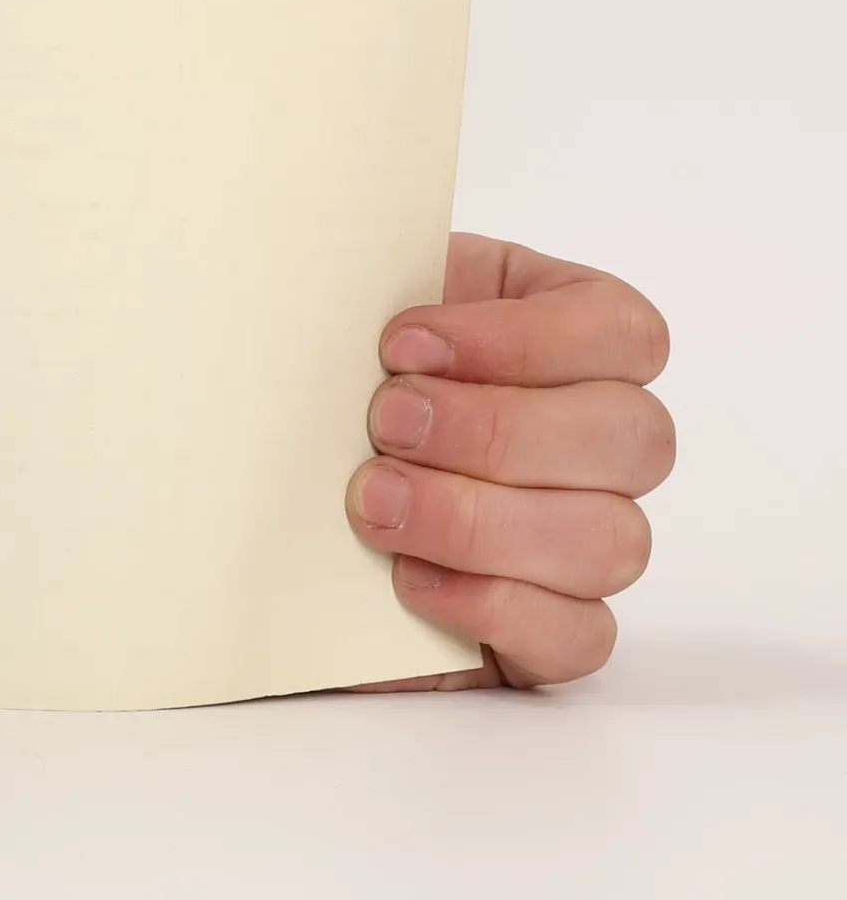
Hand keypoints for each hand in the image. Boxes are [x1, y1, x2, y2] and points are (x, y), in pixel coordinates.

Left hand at [346, 233, 672, 689]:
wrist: (283, 471)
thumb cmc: (343, 364)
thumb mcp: (364, 295)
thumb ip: (384, 282)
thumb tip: (351, 283)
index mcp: (571, 330)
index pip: (622, 331)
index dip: (524, 339)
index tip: (403, 342)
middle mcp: (601, 436)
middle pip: (635, 438)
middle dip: (496, 429)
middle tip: (385, 421)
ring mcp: (591, 536)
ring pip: (612, 540)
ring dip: (480, 520)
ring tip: (375, 499)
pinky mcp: (558, 628)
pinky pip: (579, 636)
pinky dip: (491, 606)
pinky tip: (409, 577)